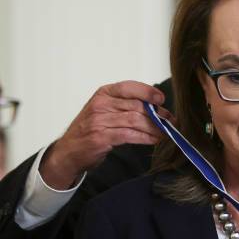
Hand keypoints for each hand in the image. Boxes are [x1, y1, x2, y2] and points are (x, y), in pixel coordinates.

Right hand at [40, 81, 172, 189]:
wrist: (68, 151)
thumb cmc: (91, 129)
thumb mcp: (105, 110)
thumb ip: (126, 104)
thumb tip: (156, 105)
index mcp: (103, 93)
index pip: (129, 87)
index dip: (148, 92)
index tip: (161, 99)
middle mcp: (100, 105)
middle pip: (136, 106)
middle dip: (157, 113)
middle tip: (169, 120)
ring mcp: (99, 121)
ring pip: (136, 120)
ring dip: (154, 127)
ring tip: (164, 132)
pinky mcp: (101, 137)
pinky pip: (130, 135)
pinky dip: (145, 137)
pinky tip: (154, 139)